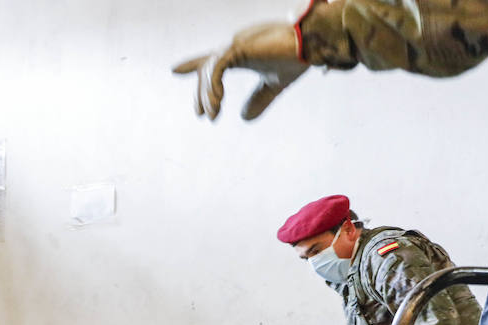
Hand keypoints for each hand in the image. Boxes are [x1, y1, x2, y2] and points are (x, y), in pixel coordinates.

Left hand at [172, 22, 307, 120]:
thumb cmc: (297, 58)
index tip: (175, 70)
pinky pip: (217, 67)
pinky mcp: (240, 46)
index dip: (193, 65)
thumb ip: (258, 100)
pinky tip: (217, 101)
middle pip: (206, 69)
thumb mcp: (274, 85)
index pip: (211, 60)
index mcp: (240, 53)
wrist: (313, 44)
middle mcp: (234, 46)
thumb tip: (243, 118)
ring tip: (212, 115)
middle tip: (202, 115)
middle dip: (200, 93)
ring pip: (209, 70)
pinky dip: (214, 85)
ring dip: (207, 95)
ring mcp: (236, 44)